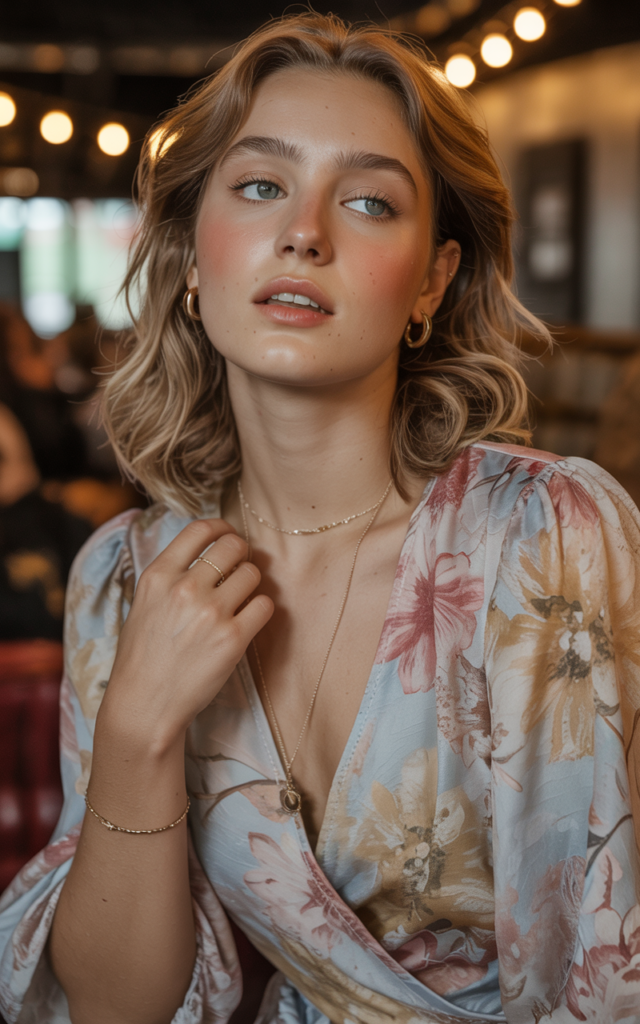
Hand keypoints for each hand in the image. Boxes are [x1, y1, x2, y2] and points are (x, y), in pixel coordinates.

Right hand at [99, 519, 272, 748]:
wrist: (145, 703)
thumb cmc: (144, 655)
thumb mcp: (144, 603)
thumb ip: (171, 575)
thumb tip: (205, 552)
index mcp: (158, 575)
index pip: (200, 529)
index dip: (221, 528)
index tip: (227, 535)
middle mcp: (185, 588)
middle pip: (233, 545)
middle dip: (241, 554)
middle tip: (239, 569)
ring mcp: (211, 613)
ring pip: (253, 574)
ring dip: (251, 584)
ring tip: (240, 600)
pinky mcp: (233, 638)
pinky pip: (265, 605)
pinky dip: (261, 609)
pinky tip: (248, 620)